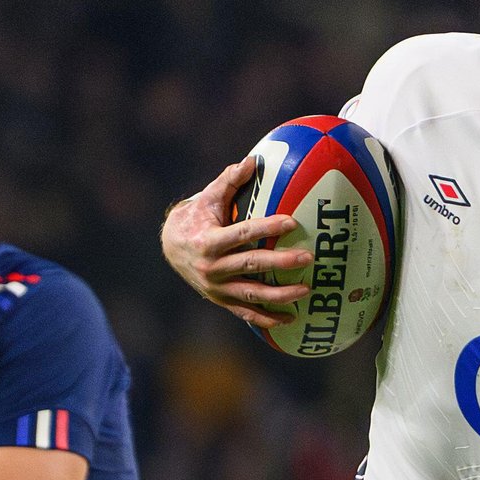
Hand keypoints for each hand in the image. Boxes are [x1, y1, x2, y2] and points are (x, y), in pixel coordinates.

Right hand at [160, 157, 312, 330]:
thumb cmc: (196, 217)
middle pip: (251, 265)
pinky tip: (291, 318)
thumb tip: (252, 161)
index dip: (267, 227)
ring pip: (252, 294)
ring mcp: (217, 287)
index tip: (291, 222)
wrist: (171, 246)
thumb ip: (229, 181)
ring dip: (280, 295)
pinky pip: (246, 312)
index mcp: (209, 241)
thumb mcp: (208, 198)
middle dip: (280, 263)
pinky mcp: (221, 300)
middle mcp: (212, 267)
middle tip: (307, 257)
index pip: (243, 233)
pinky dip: (268, 318)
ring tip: (306, 290)